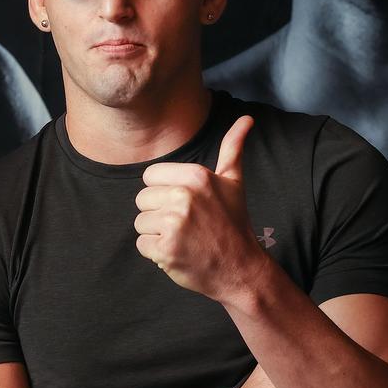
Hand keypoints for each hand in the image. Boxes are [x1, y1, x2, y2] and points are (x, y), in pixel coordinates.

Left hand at [134, 115, 268, 302]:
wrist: (240, 269)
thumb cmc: (233, 223)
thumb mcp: (234, 182)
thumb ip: (233, 148)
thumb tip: (246, 118)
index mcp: (196, 176)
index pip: (150, 177)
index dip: (163, 192)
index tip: (184, 204)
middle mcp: (184, 197)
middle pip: (142, 200)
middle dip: (159, 214)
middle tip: (186, 225)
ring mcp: (174, 224)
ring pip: (140, 223)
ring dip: (156, 234)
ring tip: (183, 238)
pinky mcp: (165, 249)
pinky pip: (141, 245)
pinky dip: (155, 252)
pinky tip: (178, 252)